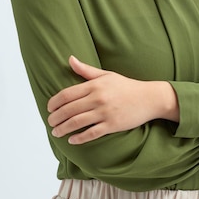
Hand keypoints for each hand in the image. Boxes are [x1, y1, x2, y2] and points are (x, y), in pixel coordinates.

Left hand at [47, 56, 177, 143]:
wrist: (149, 98)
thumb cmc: (126, 86)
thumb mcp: (106, 75)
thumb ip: (86, 70)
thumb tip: (70, 59)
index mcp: (95, 85)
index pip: (67, 94)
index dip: (54, 102)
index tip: (49, 107)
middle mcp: (98, 98)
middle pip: (69, 110)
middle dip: (56, 118)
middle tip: (50, 122)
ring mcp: (105, 112)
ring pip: (77, 123)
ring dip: (63, 129)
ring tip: (56, 132)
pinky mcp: (112, 125)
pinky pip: (91, 133)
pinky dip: (79, 138)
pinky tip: (72, 140)